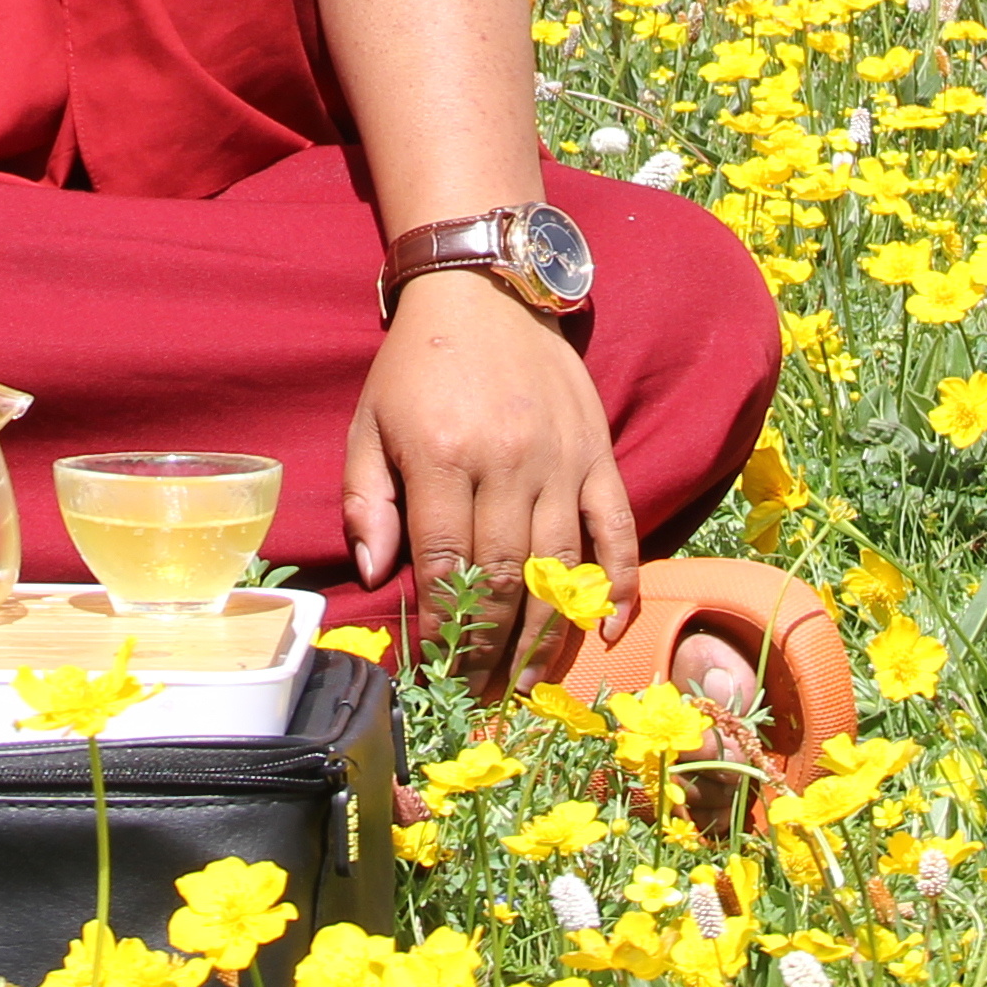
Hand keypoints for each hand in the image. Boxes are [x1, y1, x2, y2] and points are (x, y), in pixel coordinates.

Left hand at [343, 274, 638, 694]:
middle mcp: (508, 463)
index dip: (444, 629)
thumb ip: (368, 500)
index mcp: (442, 457)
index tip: (438, 670)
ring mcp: (560, 460)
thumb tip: (377, 575)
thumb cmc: (416, 367)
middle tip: (484, 695)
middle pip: (506, 578)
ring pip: (560, 567)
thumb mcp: (368, 424)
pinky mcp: (598, 454)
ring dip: (547, 635)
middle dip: (493, 647)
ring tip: (530, 683)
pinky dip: (618, 584)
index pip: (447, 567)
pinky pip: (617, 530)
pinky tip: (610, 630)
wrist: (484, 291)